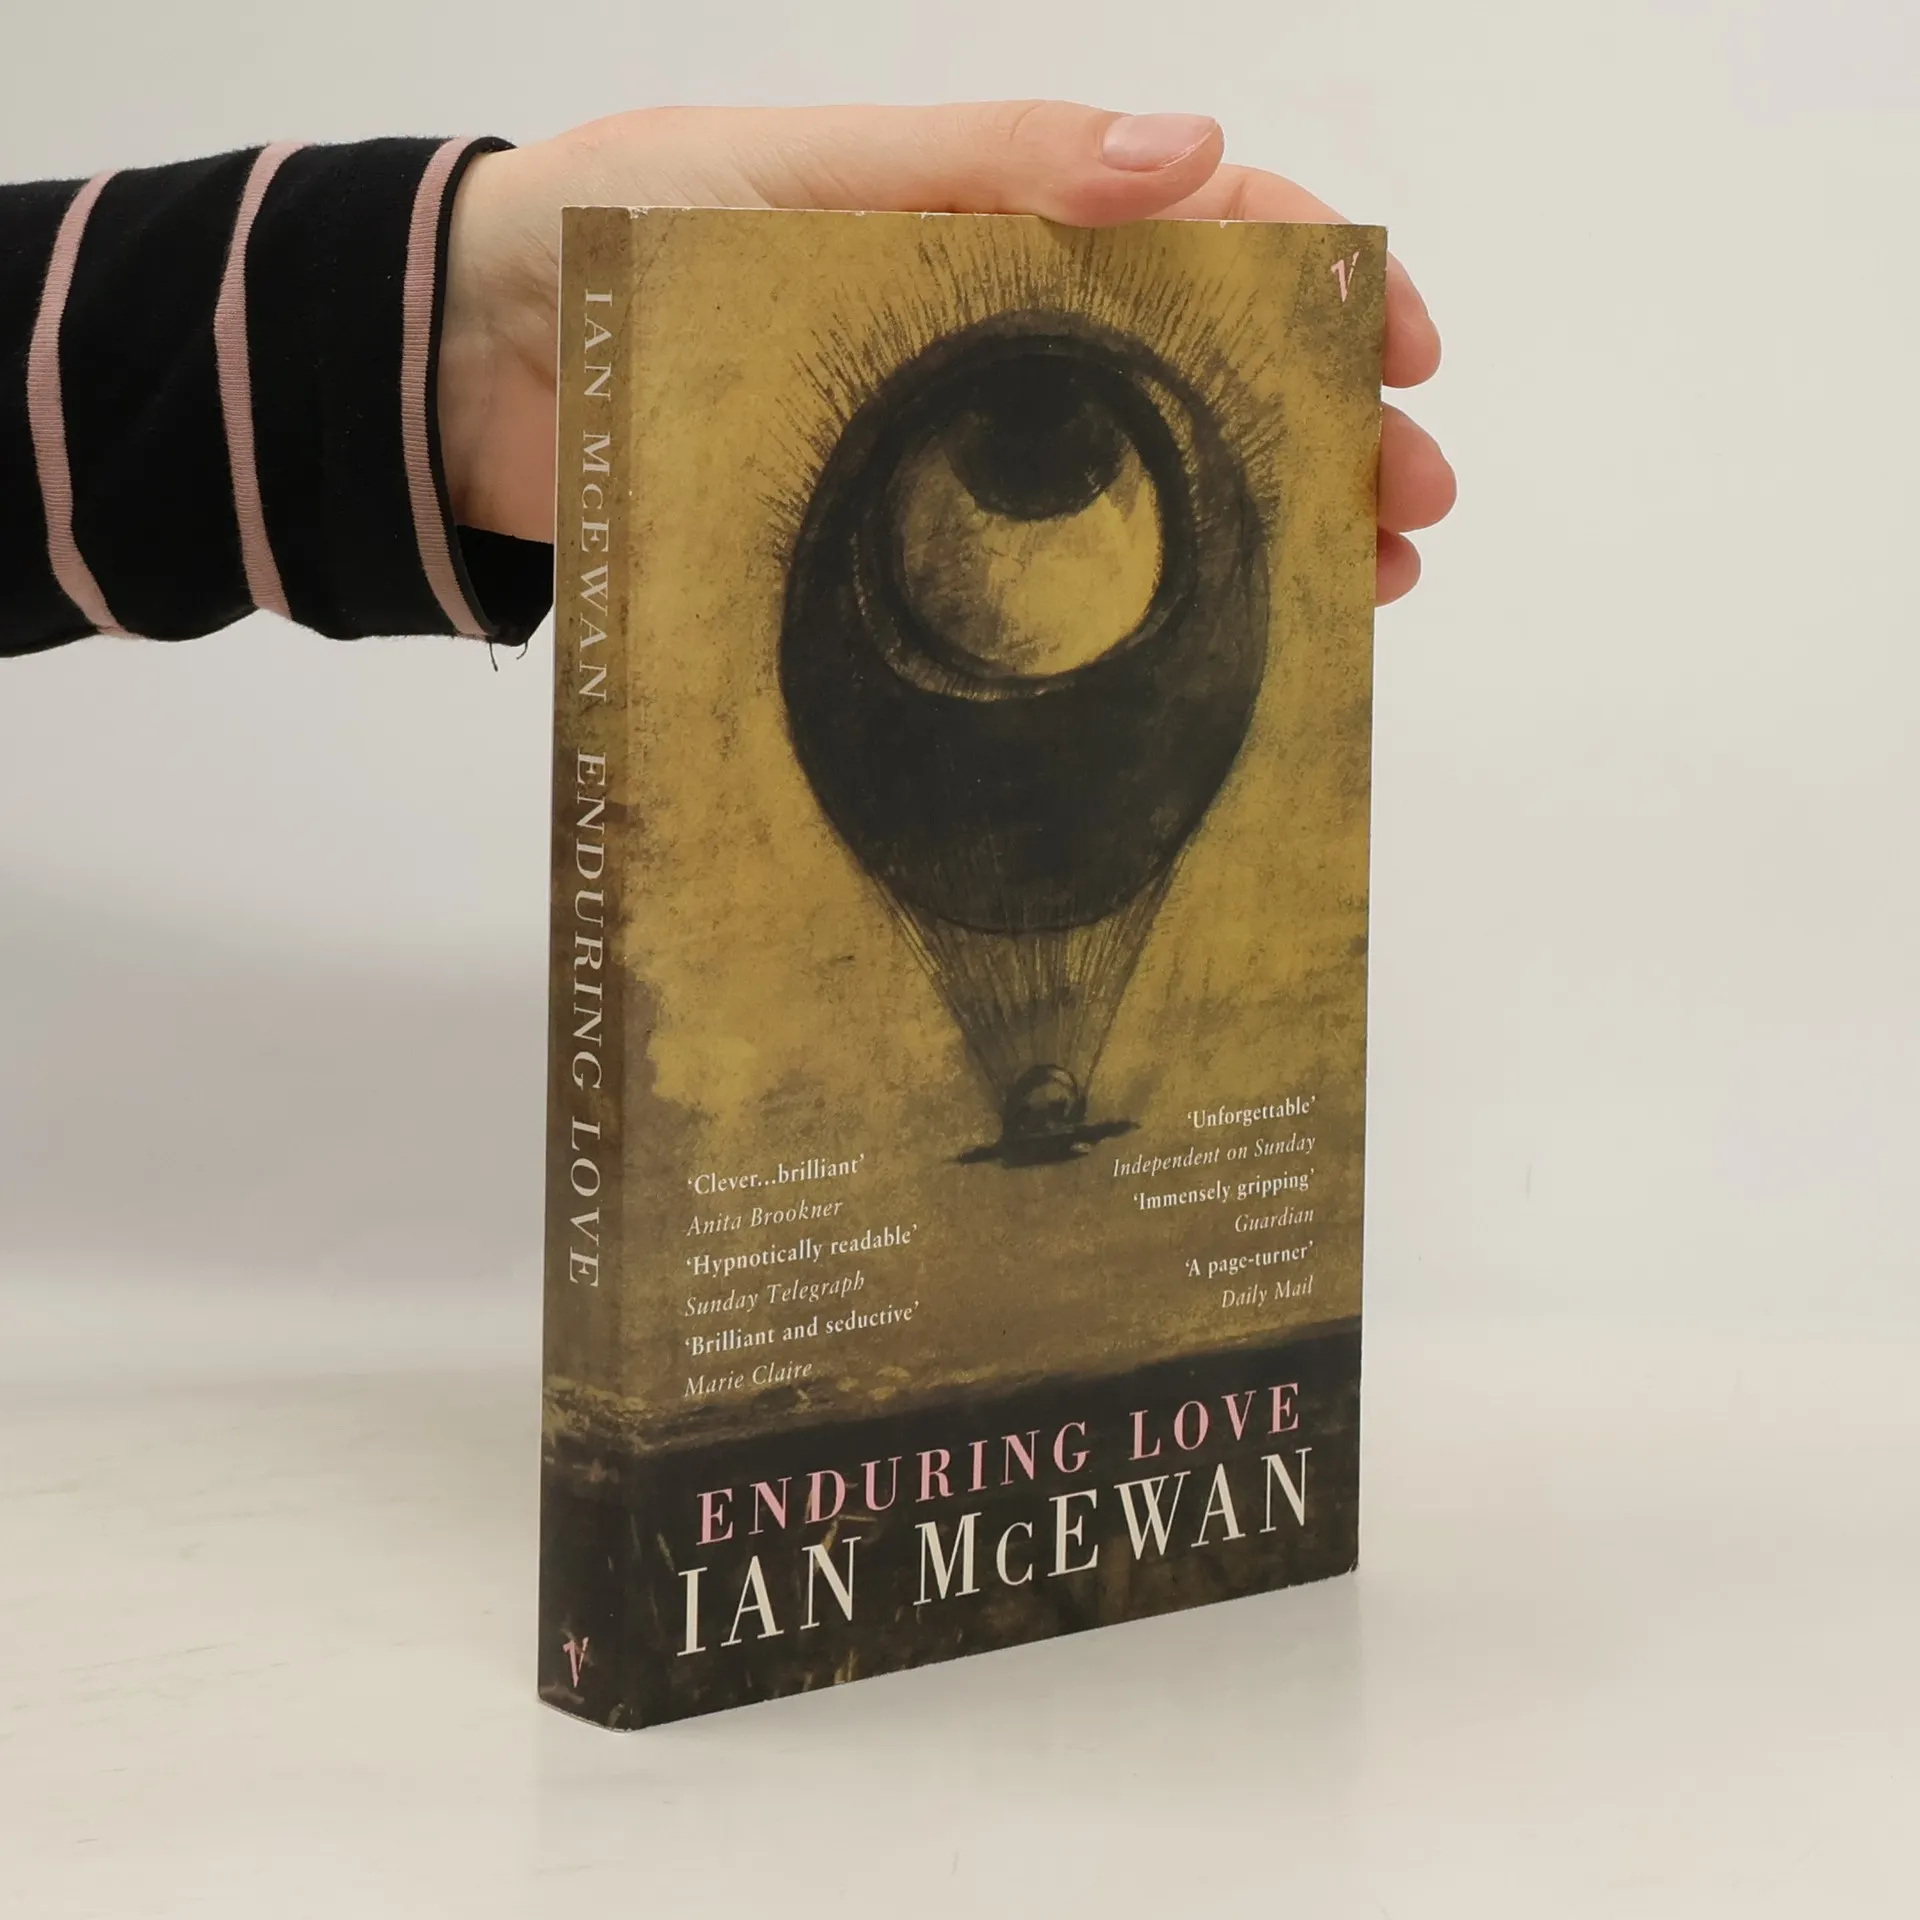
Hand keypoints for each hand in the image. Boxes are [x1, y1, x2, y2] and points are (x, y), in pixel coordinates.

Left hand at [441, 102, 1453, 604]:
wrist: (455, 369)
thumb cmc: (607, 236)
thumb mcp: (787, 169)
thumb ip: (975, 160)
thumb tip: (1190, 152)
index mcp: (984, 226)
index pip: (1196, 234)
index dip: (1318, 279)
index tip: (1402, 345)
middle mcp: (985, 345)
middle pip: (1197, 377)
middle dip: (1328, 426)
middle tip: (1413, 504)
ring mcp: (943, 461)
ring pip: (1141, 491)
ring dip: (1268, 529)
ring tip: (1369, 585)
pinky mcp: (883, 560)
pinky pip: (1033, 590)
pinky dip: (1134, 619)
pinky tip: (1216, 655)